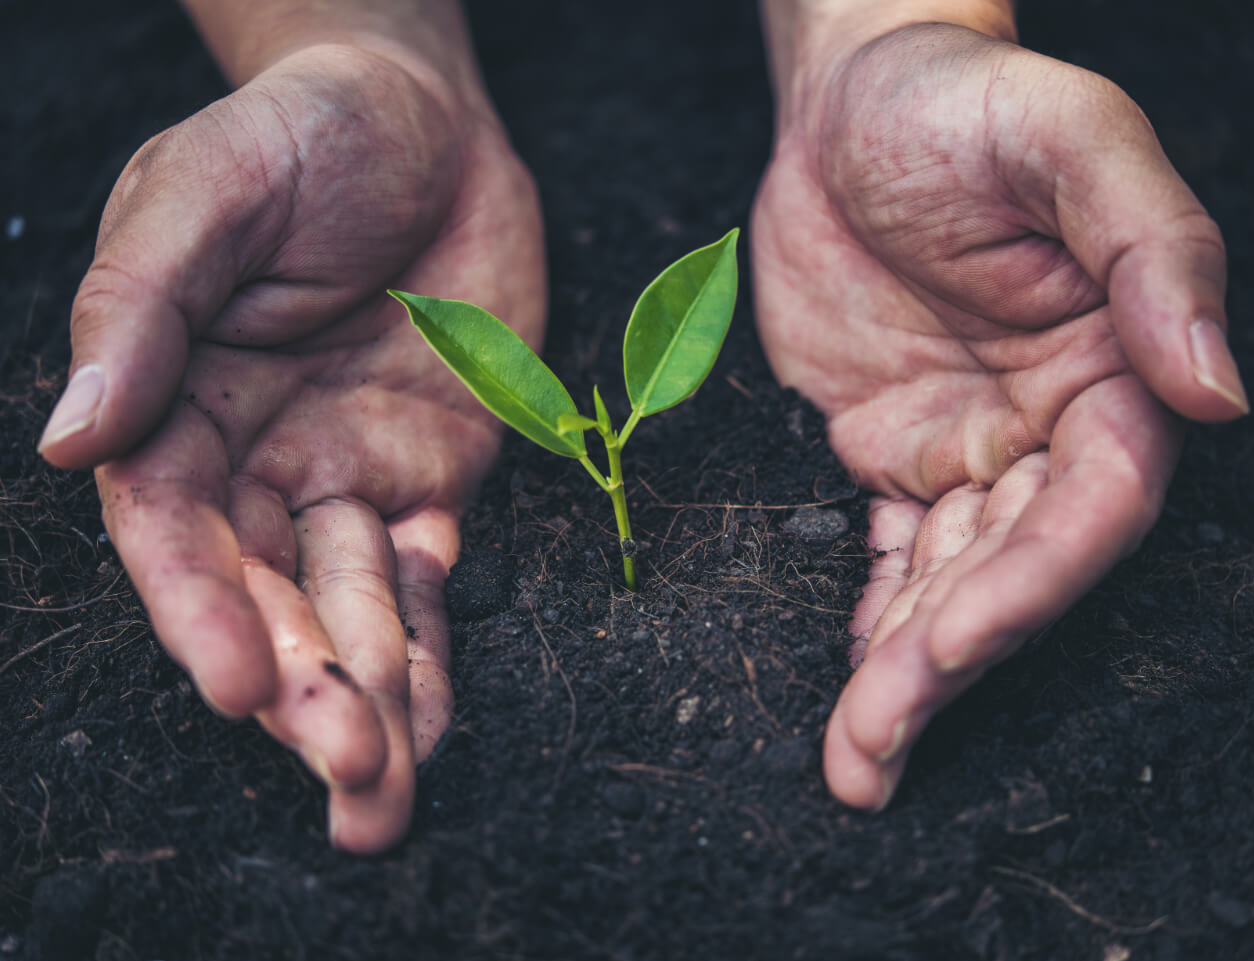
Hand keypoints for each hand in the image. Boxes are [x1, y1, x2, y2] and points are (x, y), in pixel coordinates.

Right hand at [39, 43, 544, 850]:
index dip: (202, 612)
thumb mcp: (204, 192)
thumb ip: (138, 308)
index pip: (173, 531)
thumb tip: (67, 436)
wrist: (424, 120)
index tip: (240, 687)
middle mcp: (251, 459)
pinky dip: (428, 648)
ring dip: (370, 699)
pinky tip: (434, 721)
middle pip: (266, 595)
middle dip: (304, 690)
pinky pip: (422, 579)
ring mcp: (343, 475)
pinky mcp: (427, 477)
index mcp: (172, 404)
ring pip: (347, 608)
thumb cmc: (301, 134)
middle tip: (350, 780)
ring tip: (388, 790)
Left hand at [751, 22, 1246, 807]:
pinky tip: (854, 687)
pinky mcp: (891, 447)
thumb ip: (1149, 253)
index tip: (953, 645)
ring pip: (945, 580)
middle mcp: (1047, 426)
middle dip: (948, 664)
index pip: (1095, 506)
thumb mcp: (1068, 140)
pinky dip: (871, 618)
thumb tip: (1214, 387)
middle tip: (873, 755)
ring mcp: (967, 446)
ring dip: (902, 672)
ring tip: (855, 763)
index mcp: (1111, 369)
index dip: (1033, 583)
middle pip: (1013, 569)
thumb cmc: (963, 99)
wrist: (851, 101)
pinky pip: (885, 550)